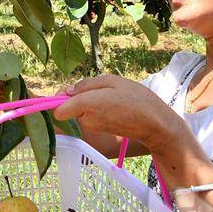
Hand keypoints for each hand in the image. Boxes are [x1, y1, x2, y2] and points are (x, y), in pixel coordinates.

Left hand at [52, 74, 182, 153]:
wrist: (154, 124)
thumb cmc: (136, 98)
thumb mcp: (112, 80)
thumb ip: (87, 84)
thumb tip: (68, 90)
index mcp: (87, 104)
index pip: (58, 109)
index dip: (58, 99)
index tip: (68, 91)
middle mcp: (86, 118)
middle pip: (69, 107)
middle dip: (77, 97)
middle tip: (98, 89)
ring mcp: (92, 126)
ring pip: (80, 111)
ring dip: (88, 103)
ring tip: (109, 97)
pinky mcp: (99, 130)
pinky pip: (89, 117)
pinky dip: (96, 110)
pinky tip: (112, 106)